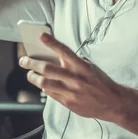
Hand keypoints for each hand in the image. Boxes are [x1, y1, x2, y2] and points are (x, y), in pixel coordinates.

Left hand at [18, 33, 137, 138]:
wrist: (113, 102)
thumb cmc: (99, 81)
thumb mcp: (89, 67)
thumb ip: (73, 63)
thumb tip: (53, 57)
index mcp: (82, 66)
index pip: (64, 51)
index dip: (51, 42)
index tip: (41, 35)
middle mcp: (75, 78)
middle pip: (47, 68)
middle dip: (31, 63)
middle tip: (23, 60)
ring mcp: (71, 91)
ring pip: (44, 83)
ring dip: (33, 78)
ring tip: (30, 74)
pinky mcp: (69, 103)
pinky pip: (50, 94)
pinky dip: (44, 88)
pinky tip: (42, 85)